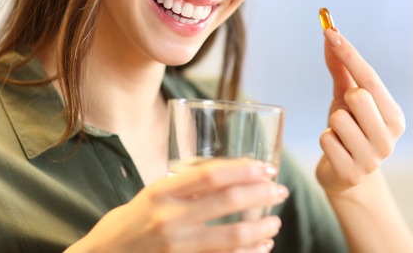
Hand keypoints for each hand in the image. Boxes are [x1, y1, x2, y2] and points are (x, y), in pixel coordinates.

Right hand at [68, 158, 287, 252]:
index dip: (243, 169)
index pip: (210, 174)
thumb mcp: (152, 194)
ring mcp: (176, 246)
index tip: (266, 167)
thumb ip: (185, 186)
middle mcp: (169, 218)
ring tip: (275, 222)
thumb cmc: (131, 222)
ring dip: (260, 229)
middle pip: (226, 202)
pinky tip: (261, 248)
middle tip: (280, 191)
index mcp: (162, 192)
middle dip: (260, 194)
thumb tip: (232, 173)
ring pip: (230, 237)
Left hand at [316, 28, 405, 195]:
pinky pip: (326, 140)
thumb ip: (341, 67)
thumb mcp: (345, 97)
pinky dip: (325, 141)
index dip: (348, 52)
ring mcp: (373, 158)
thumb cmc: (349, 129)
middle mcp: (390, 137)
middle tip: (347, 114)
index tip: (329, 31)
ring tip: (340, 136)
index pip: (370, 77)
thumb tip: (330, 33)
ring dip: (332, 125)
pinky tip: (335, 151)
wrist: (344, 175)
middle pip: (359, 96)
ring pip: (338, 119)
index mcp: (394, 116)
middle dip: (345, 100)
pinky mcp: (352, 173)